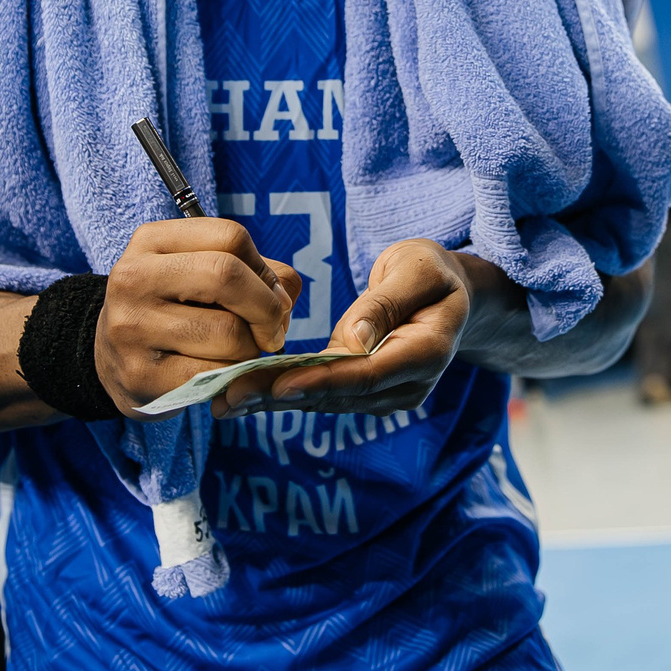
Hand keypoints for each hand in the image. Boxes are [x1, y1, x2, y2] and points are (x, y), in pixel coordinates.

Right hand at [95, 219, 301, 416]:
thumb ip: (254, 273)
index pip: (230, 237)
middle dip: (267, 308)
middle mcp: (134, 278)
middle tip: (272, 331)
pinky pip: (215, 374)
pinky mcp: (141, 374)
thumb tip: (285, 299)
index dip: (264, 269)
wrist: (111, 361)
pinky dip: (234, 376)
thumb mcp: (199, 273)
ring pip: (228, 333)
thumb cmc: (172, 311)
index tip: (270, 295)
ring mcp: (133, 327)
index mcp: (151, 241)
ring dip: (251, 349)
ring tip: (239, 352)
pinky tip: (222, 374)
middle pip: (227, 276)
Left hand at [220, 239, 470, 417]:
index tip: (280, 386)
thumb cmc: (431, 272)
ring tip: (224, 401)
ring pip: (325, 401)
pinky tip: (245, 394)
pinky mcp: (363, 392)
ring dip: (274, 401)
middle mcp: (408, 385)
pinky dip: (284, 393)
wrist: (446, 295)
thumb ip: (388, 301)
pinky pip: (322, 394)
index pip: (368, 374)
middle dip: (282, 398)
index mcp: (427, 352)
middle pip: (339, 395)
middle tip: (229, 397)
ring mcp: (386, 394)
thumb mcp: (417, 269)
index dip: (323, 382)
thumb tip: (357, 338)